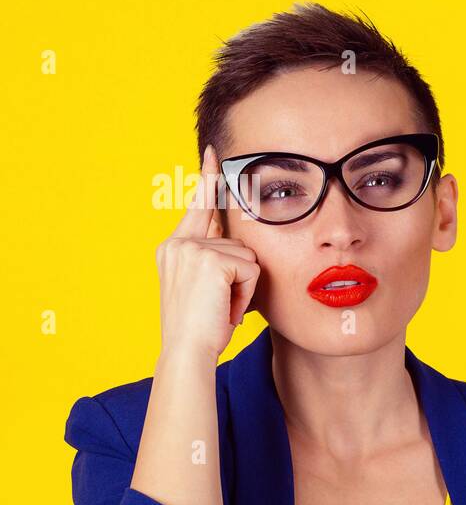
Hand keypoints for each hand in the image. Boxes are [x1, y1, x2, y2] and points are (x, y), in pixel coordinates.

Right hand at [154, 145, 260, 363]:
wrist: (188, 351)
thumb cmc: (201, 328)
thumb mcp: (206, 287)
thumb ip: (217, 259)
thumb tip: (241, 244)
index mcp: (173, 247)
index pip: (198, 205)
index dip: (209, 179)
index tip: (216, 153)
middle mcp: (178, 243)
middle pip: (236, 239)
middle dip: (241, 273)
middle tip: (219, 304)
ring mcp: (192, 249)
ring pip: (249, 256)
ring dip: (244, 286)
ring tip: (221, 307)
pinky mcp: (210, 260)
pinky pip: (252, 269)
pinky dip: (246, 292)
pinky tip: (226, 307)